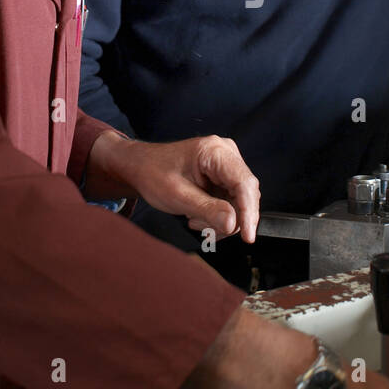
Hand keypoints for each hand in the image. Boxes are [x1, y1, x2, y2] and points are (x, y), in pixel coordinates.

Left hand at [85, 131, 260, 242]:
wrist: (140, 166)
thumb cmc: (153, 174)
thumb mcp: (177, 196)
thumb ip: (207, 210)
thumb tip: (234, 224)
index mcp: (214, 151)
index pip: (244, 184)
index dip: (248, 212)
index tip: (248, 237)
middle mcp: (226, 153)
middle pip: (245, 194)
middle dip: (230, 218)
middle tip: (205, 230)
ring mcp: (227, 163)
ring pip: (240, 200)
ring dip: (222, 218)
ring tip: (195, 220)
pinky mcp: (224, 174)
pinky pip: (232, 200)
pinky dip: (218, 214)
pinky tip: (198, 215)